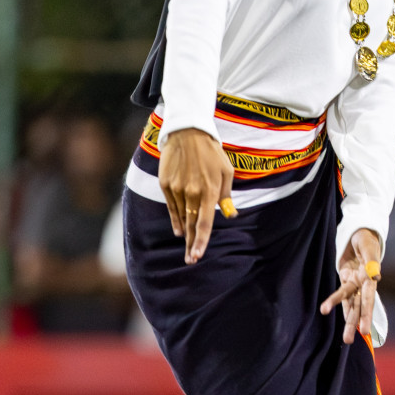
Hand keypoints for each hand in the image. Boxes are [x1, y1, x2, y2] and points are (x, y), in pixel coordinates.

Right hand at [158, 127, 236, 264]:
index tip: (198, 256)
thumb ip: (226, 195)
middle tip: (191, 261)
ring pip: (181, 216)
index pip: (204, 223)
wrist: (188, 133)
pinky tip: (179, 230)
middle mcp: (191, 192)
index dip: (201, 241)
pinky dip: (175, 220)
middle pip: (191, 224)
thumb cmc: (212, 153)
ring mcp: (176, 189)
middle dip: (192, 244)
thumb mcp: (226, 172)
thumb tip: (229, 215)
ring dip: (185, 232)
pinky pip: (171, 207)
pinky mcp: (166, 184)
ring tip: (189, 246)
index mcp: (209, 190)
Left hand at [321, 228, 381, 342]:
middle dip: (354, 323)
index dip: (366, 314)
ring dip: (348, 321)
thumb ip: (371, 261)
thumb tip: (377, 276)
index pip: (368, 298)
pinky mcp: (346, 278)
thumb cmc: (367, 239)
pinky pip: (342, 294)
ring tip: (346, 339)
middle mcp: (363, 284)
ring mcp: (355, 283)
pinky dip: (338, 304)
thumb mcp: (369, 247)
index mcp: (371, 277)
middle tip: (349, 341)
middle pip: (359, 307)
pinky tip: (334, 314)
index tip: (365, 330)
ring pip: (350, 305)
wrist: (360, 232)